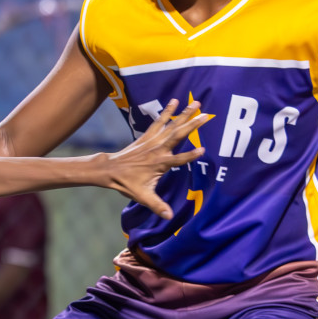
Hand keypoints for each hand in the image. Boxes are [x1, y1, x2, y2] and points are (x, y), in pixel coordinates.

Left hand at [100, 99, 209, 218]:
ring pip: (171, 125)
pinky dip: (167, 111)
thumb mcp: (142, 196)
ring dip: (184, 113)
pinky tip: (175, 101)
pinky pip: (159, 121)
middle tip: (207, 114)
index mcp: (159, 164)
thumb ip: (157, 205)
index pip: (178, 160)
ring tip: (196, 102)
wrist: (109, 170)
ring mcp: (152, 141)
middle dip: (192, 125)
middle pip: (178, 135)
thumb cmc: (127, 184)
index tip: (203, 150)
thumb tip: (170, 217)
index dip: (189, 156)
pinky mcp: (147, 136)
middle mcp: (158, 150)